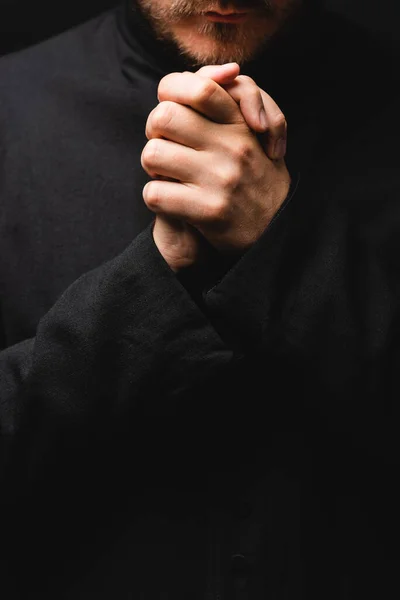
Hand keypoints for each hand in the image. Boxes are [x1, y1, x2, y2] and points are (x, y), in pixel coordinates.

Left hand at [142, 64, 289, 272]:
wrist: (276, 231)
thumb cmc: (255, 178)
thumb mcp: (253, 134)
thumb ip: (233, 100)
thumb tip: (220, 72)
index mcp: (240, 124)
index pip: (198, 86)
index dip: (172, 95)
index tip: (175, 116)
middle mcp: (233, 147)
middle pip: (163, 116)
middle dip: (155, 133)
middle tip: (167, 148)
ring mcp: (221, 179)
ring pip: (153, 154)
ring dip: (153, 169)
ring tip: (169, 177)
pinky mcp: (209, 211)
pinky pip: (155, 194)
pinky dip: (156, 199)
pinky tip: (173, 202)